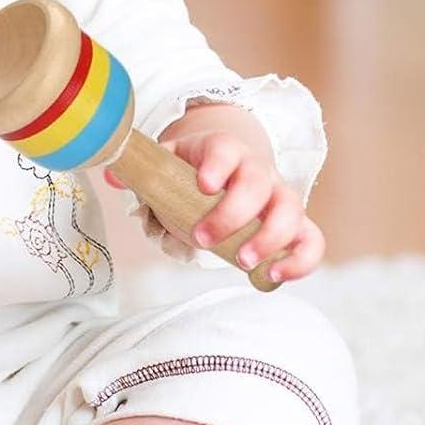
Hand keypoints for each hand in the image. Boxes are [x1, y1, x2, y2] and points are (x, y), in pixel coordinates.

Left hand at [160, 130, 325, 282]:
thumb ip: (144, 171)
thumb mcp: (168, 162)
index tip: (202, 183)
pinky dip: (300, 260)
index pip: (226, 148)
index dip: (217, 164)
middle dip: (234, 213)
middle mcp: (258, 169)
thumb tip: (113, 178)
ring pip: (292, 211)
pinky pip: (311, 240)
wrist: (229, 170)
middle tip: (203, 238)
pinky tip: (274, 275)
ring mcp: (279, 197)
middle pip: (259, 183)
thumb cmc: (195, 171)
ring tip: (241, 262)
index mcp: (224, 149)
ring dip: (270, 239)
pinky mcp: (294, 225)